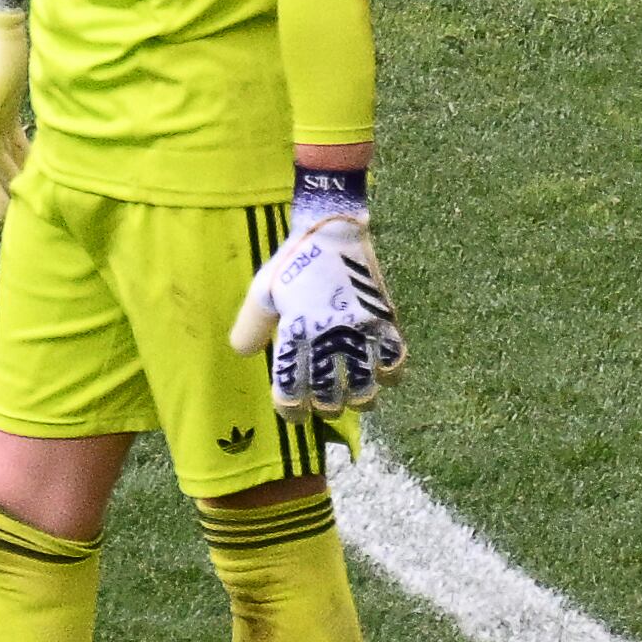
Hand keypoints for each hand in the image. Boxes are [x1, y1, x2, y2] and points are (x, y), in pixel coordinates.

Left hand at [231, 212, 404, 417]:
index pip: (292, 391)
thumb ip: (250, 327)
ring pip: (366, 388)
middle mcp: (328, 339)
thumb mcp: (262, 291)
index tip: (295, 412)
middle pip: (330, 397)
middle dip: (325, 408)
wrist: (333, 228)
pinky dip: (391, 375)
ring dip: (359, 399)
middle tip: (323, 405)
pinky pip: (396, 360)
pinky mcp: (384, 320)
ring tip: (355, 397)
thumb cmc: (294, 261)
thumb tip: (245, 354)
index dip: (292, 410)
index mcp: (295, 334)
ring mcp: (360, 331)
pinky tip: (383, 374)